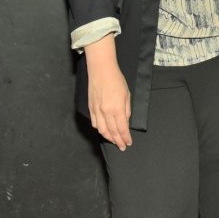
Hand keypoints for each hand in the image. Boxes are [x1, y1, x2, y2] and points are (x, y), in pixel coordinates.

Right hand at [84, 34, 131, 149]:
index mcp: (116, 109)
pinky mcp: (90, 108)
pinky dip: (100, 130)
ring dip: (108, 137)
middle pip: (111, 132)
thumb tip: (125, 122)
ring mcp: (96, 111)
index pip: (122, 129)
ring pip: (101, 130)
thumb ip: (126, 110)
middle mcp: (105, 112)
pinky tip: (104, 131)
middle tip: (122, 146)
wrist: (101, 71)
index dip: (125, 138)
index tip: (128, 143)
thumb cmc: (117, 80)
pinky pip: (94, 123)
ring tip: (114, 141)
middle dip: (117, 141)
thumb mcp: (127, 95)